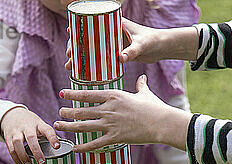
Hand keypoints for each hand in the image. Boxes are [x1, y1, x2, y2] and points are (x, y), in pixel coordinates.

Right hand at [0, 107, 59, 163]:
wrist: (12, 115)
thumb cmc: (31, 124)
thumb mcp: (40, 125)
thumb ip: (48, 136)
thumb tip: (58, 150)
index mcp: (38, 124)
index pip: (47, 130)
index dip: (52, 138)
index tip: (57, 147)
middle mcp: (27, 126)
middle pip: (31, 137)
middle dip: (36, 150)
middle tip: (41, 162)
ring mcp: (16, 131)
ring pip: (17, 143)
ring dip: (23, 155)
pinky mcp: (8, 137)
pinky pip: (10, 148)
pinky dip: (16, 158)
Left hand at [55, 75, 191, 151]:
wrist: (161, 123)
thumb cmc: (155, 107)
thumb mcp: (145, 94)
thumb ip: (141, 86)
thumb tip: (143, 78)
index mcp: (114, 96)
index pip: (87, 94)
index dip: (73, 95)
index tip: (63, 94)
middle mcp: (108, 109)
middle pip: (82, 111)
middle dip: (68, 112)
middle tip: (60, 113)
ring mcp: (110, 124)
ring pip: (83, 126)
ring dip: (69, 127)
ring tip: (58, 127)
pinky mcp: (115, 138)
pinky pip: (95, 143)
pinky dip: (83, 147)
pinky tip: (74, 148)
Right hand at [64, 19, 198, 69]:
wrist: (163, 47)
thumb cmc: (152, 40)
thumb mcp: (141, 45)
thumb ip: (132, 51)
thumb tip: (121, 59)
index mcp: (113, 24)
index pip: (89, 24)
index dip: (77, 33)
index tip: (70, 41)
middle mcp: (111, 32)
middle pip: (87, 38)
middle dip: (75, 48)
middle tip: (69, 59)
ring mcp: (113, 43)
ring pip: (92, 49)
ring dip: (81, 57)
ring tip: (71, 67)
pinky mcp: (117, 52)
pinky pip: (100, 57)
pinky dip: (91, 63)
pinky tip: (83, 71)